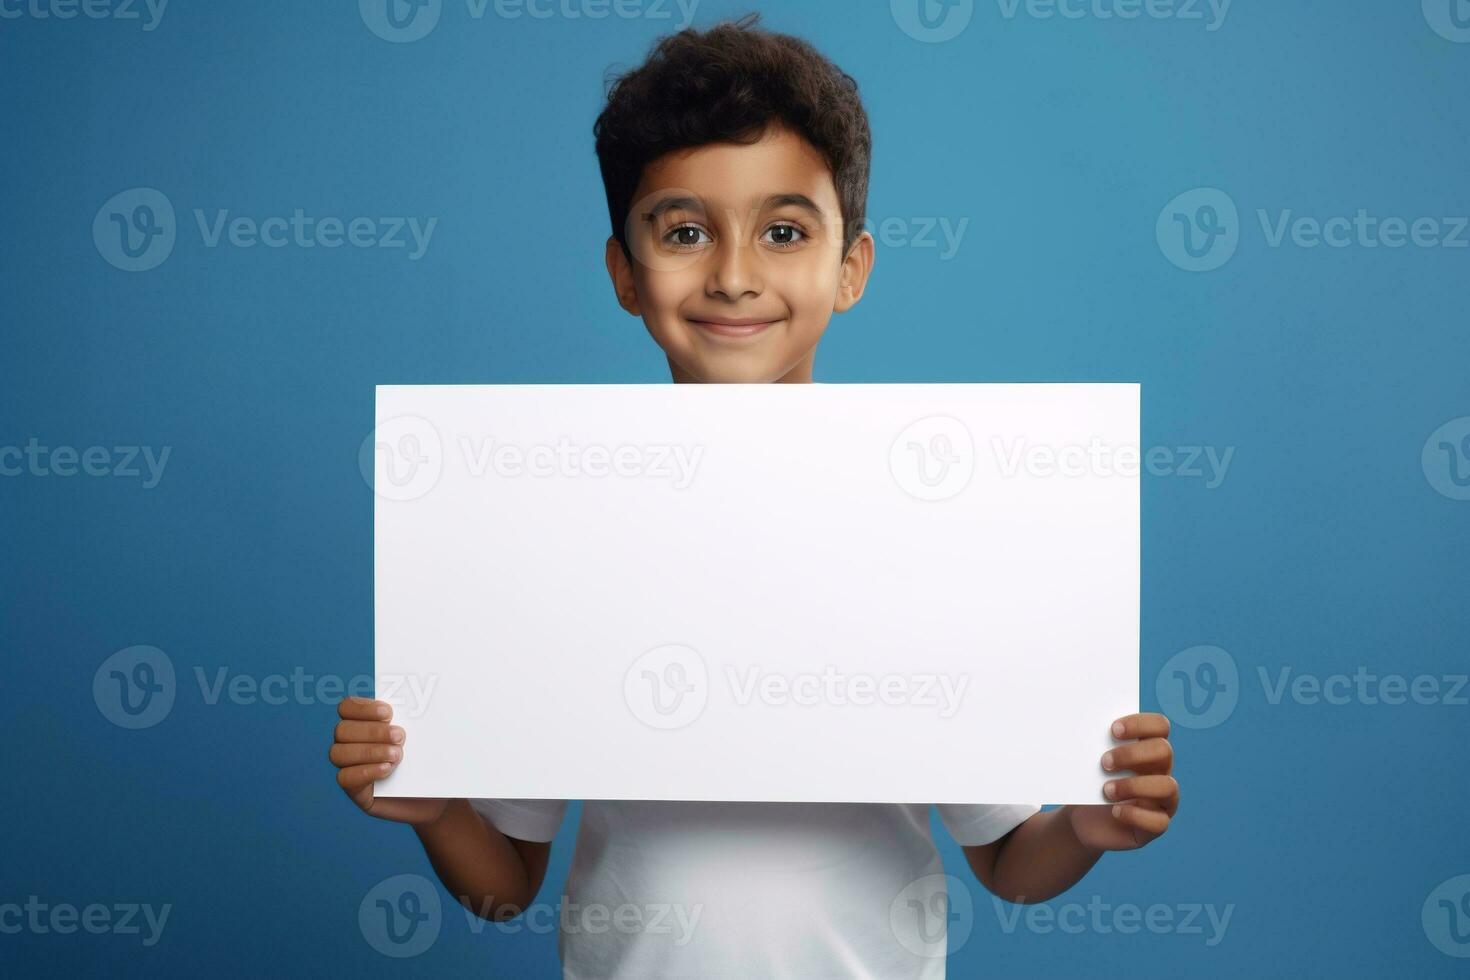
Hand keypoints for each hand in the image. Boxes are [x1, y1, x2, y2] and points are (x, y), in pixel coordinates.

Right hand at [330, 697, 447, 826]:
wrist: (436, 795)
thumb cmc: (431, 760)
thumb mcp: (428, 735)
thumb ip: (417, 718)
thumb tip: (423, 701)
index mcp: (365, 722)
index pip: (347, 707)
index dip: (363, 708)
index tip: (388, 713)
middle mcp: (352, 744)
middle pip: (342, 730)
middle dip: (372, 731)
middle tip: (399, 736)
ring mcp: (351, 768)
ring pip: (338, 753)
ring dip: (369, 751)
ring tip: (397, 755)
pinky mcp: (355, 791)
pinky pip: (345, 778)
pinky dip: (366, 771)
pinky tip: (387, 769)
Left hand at [1066, 712, 1178, 851]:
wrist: (1082, 819)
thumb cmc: (1088, 783)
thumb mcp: (1089, 763)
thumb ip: (1092, 744)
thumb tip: (1078, 727)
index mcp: (1147, 748)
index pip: (1159, 726)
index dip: (1140, 724)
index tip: (1113, 730)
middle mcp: (1160, 771)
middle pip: (1164, 751)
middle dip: (1132, 754)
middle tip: (1104, 763)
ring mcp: (1163, 799)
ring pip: (1167, 786)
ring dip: (1133, 785)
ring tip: (1106, 790)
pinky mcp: (1156, 825)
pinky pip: (1159, 821)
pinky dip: (1134, 814)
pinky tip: (1114, 811)